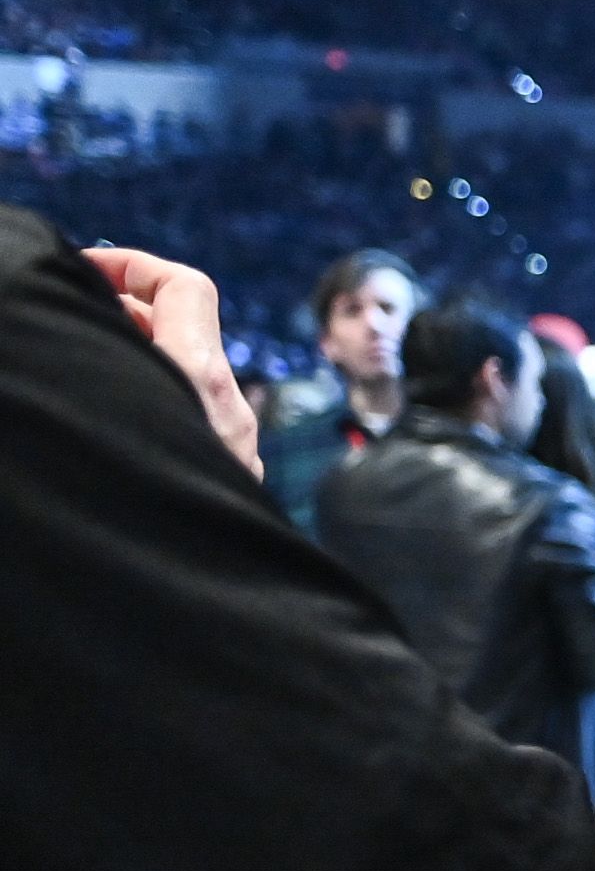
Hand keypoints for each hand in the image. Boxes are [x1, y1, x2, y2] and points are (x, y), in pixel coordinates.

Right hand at [86, 245, 261, 475]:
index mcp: (200, 379)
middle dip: (131, 310)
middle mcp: (232, 413)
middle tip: (77, 315)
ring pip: (192, 378)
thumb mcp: (104, 396)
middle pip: (190, 331)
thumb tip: (96, 312)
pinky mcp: (233, 482)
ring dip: (145, 356)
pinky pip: (200, 421)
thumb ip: (103, 345)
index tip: (84, 270)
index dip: (132, 264)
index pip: (185, 286)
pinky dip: (164, 399)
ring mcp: (239, 451)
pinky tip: (123, 415)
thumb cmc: (136, 487)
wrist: (183, 606)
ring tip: (91, 358)